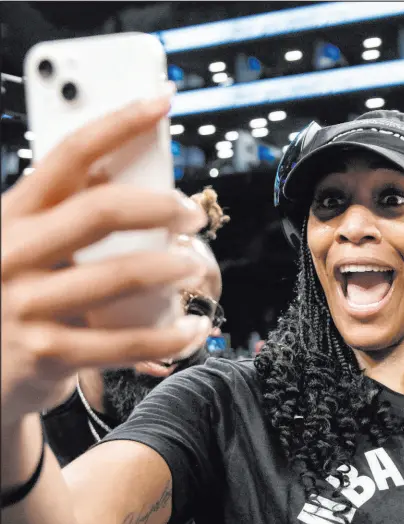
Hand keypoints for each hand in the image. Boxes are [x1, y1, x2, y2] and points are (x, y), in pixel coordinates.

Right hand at [1, 95, 212, 428]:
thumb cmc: (13, 298)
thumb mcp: (23, 246)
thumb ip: (62, 215)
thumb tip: (126, 177)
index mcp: (12, 214)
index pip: (70, 154)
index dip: (120, 123)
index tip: (162, 101)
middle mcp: (13, 252)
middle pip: (100, 210)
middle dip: (160, 207)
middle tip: (193, 215)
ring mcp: (28, 305)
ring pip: (120, 276)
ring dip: (173, 271)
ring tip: (196, 269)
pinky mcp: (48, 353)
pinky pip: (124, 343)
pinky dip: (169, 338)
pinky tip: (191, 331)